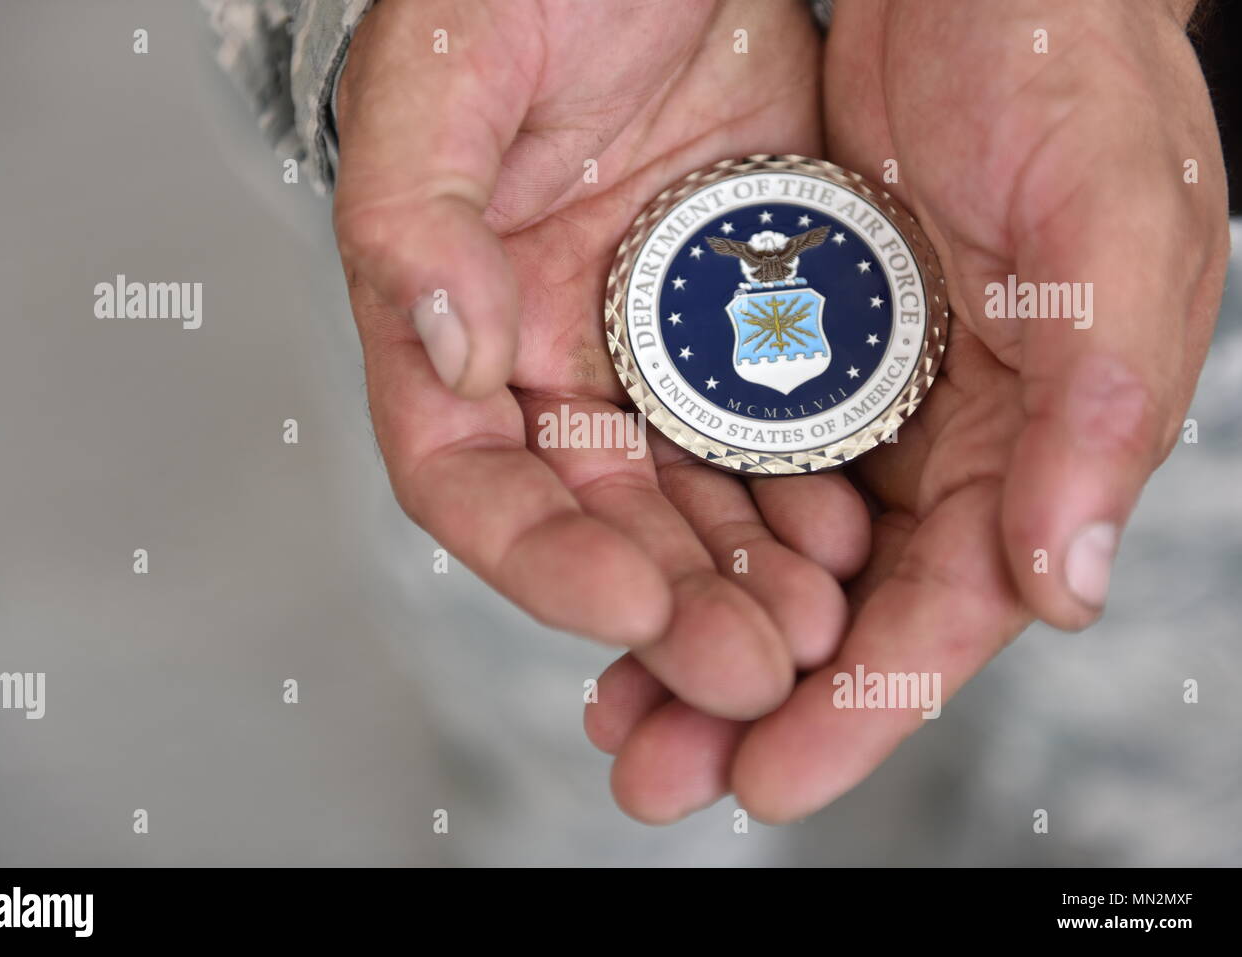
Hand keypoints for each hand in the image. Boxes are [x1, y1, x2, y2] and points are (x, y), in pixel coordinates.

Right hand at [333, 0, 861, 721]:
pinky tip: (854, 542)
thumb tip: (450, 350)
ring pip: (689, 497)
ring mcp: (648, 349)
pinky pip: (772, 432)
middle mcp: (547, 356)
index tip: (623, 606)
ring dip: (745, 576)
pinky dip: (806, 495)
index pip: (467, 477)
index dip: (535, 556)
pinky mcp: (741, 325)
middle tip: (744, 667)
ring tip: (813, 630)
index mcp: (453, 318)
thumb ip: (412, 211)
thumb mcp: (447, 74)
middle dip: (665, 603)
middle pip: (593, 517)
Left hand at [595, 0, 1228, 822]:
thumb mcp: (1109, 223)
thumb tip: (1068, 589)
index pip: (946, 607)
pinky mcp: (786, 349)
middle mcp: (942, 442)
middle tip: (657, 770)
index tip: (771, 778)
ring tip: (621, 710)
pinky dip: (678, 528)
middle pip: (841, 606)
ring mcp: (858, 400)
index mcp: (1035, 438)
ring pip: (772, 553)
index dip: (864, 702)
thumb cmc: (1068, 73)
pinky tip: (621, 580)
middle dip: (751, 698)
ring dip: (697, 631)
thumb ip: (1101, 406)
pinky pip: (725, 463)